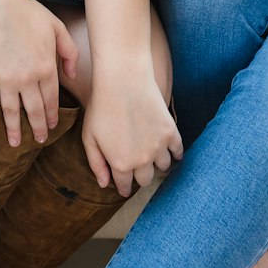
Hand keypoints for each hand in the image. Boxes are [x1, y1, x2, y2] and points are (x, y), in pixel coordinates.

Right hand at [0, 0, 78, 146]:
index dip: (52, 115)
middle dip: (37, 128)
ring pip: (12, 113)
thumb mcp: (56, 27)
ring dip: (14, 130)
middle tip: (38, 140)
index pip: (51, 100)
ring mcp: (6, 80)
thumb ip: (69, 52)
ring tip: (15, 143)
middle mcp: (28, 79)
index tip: (51, 126)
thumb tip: (72, 75)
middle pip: (34, 111)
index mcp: (47, 67)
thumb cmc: (26, 12)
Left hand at [82, 70, 182, 196]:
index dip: (124, 187)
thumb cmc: (101, 106)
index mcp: (120, 164)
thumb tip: (104, 184)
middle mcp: (142, 160)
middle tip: (138, 171)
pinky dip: (176, 154)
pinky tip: (172, 152)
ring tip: (153, 159)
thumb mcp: (89, 137)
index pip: (125, 185)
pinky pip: (178, 151)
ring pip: (163, 167)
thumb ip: (96, 163)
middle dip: (140, 177)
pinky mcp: (170, 132)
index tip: (124, 186)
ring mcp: (158, 147)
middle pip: (146, 179)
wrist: (122, 81)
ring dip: (157, 165)